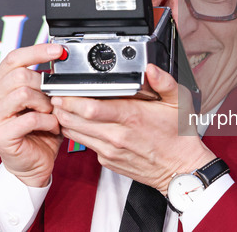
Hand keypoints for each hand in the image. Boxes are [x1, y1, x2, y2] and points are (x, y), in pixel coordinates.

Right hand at [0, 44, 63, 186]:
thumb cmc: (40, 129)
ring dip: (46, 104)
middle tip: (54, 99)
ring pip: (23, 94)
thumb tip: (59, 57)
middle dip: (44, 85)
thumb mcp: (43, 98)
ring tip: (52, 113)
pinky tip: (52, 126)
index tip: (59, 51)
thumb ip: (44, 80)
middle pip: (20, 76)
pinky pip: (30, 118)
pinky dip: (48, 121)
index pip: (14, 58)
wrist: (35, 163)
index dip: (37, 51)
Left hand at [52, 64, 214, 193]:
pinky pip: (85, 145)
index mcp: (132, 117)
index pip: (90, 108)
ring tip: (62, 108)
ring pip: (75, 134)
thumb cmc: (178, 135)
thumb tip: (150, 68)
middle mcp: (117, 135)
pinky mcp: (107, 160)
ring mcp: (110, 150)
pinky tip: (80, 123)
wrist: (180, 167)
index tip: (63, 89)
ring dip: (65, 120)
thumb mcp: (178, 102)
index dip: (72, 98)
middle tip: (56, 97)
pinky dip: (78, 133)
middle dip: (61, 108)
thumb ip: (163, 81)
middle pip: (75, 121)